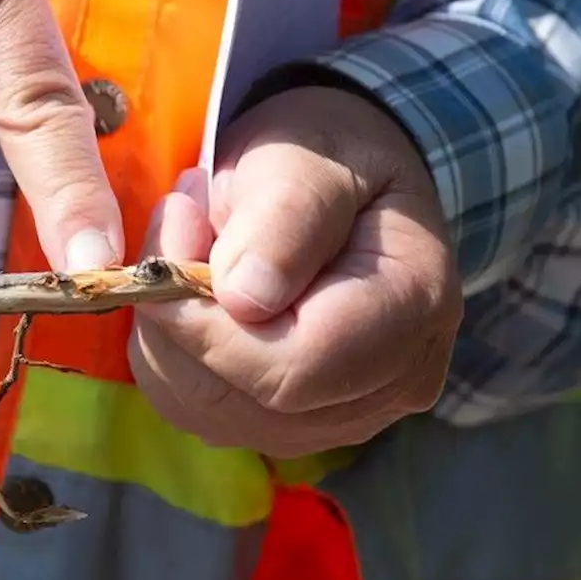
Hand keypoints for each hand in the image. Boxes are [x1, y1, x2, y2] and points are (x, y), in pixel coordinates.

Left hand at [128, 85, 463, 457]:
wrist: (335, 183)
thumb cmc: (328, 154)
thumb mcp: (310, 156)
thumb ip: (285, 217)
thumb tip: (244, 299)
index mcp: (413, 307)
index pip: (294, 368)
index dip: (208, 324)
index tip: (174, 234)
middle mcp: (387, 384)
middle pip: (243, 399)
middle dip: (180, 315)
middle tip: (179, 219)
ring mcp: (337, 419)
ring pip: (204, 409)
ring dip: (166, 328)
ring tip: (188, 243)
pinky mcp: (281, 425)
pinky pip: (192, 407)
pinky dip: (167, 349)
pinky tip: (189, 291)